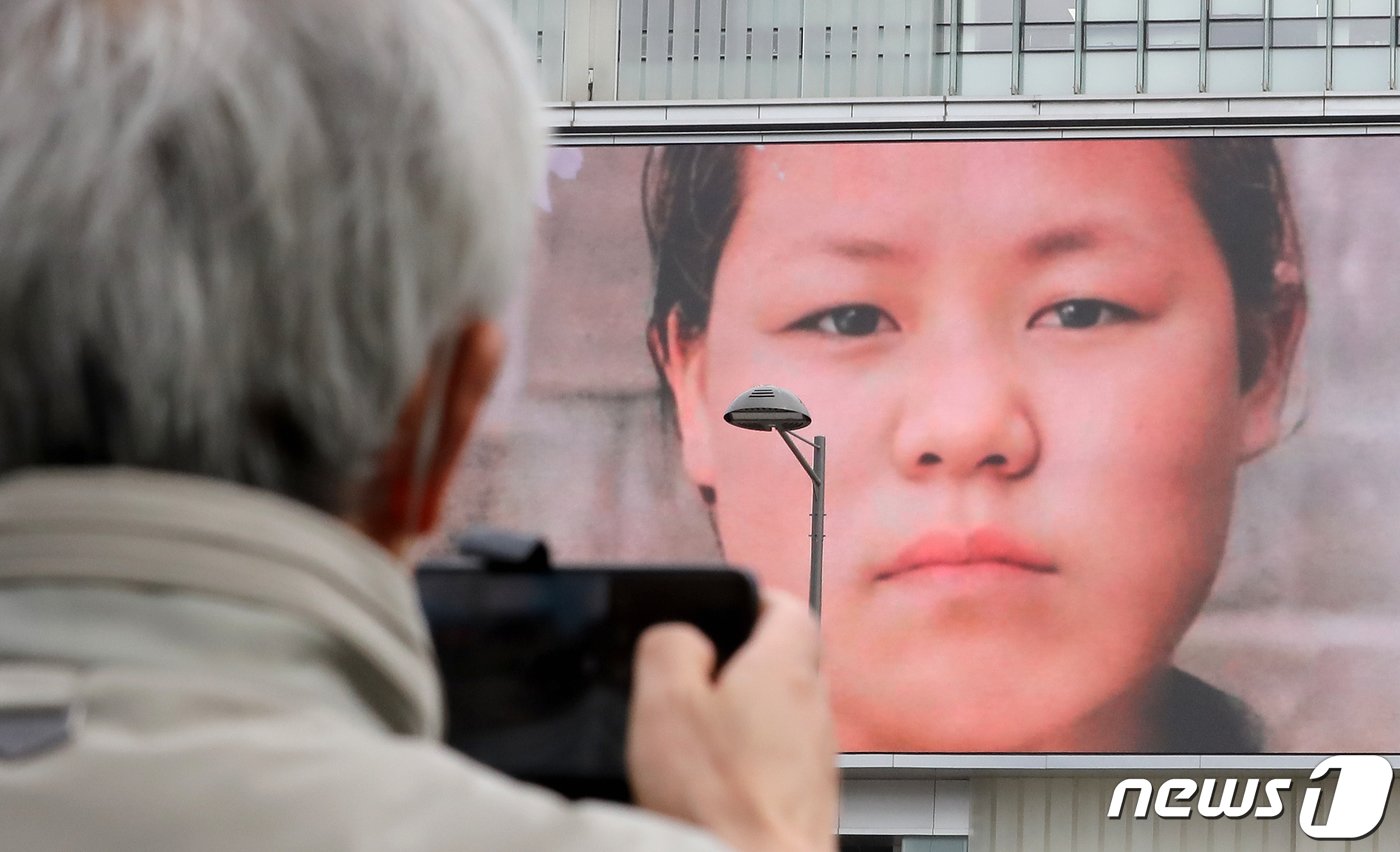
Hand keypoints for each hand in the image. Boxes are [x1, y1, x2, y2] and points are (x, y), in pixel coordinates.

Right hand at [626, 590, 837, 851]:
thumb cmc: (722, 802)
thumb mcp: (666, 702)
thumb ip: (669, 647)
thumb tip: (679, 636)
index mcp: (786, 668)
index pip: (787, 606)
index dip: (752, 599)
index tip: (723, 607)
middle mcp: (814, 710)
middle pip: (786, 662)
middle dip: (741, 663)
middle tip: (694, 678)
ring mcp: (817, 760)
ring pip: (783, 715)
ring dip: (745, 717)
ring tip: (698, 739)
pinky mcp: (808, 803)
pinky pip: (780, 763)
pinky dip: (750, 763)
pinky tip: (715, 787)